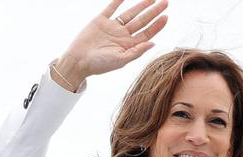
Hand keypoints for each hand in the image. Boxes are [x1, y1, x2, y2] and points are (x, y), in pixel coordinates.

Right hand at [52, 0, 167, 90]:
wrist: (77, 61)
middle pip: (142, 21)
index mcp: (127, 46)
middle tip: (165, 2)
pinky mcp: (100, 21)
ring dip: (141, 5)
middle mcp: (121, 36)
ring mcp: (111, 27)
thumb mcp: (119, 60)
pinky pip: (111, 8)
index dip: (157, 25)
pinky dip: (118, 0)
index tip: (166, 17)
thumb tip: (153, 43)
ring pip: (130, 13)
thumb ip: (136, 52)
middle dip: (154, 12)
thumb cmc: (98, 65)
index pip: (146, 33)